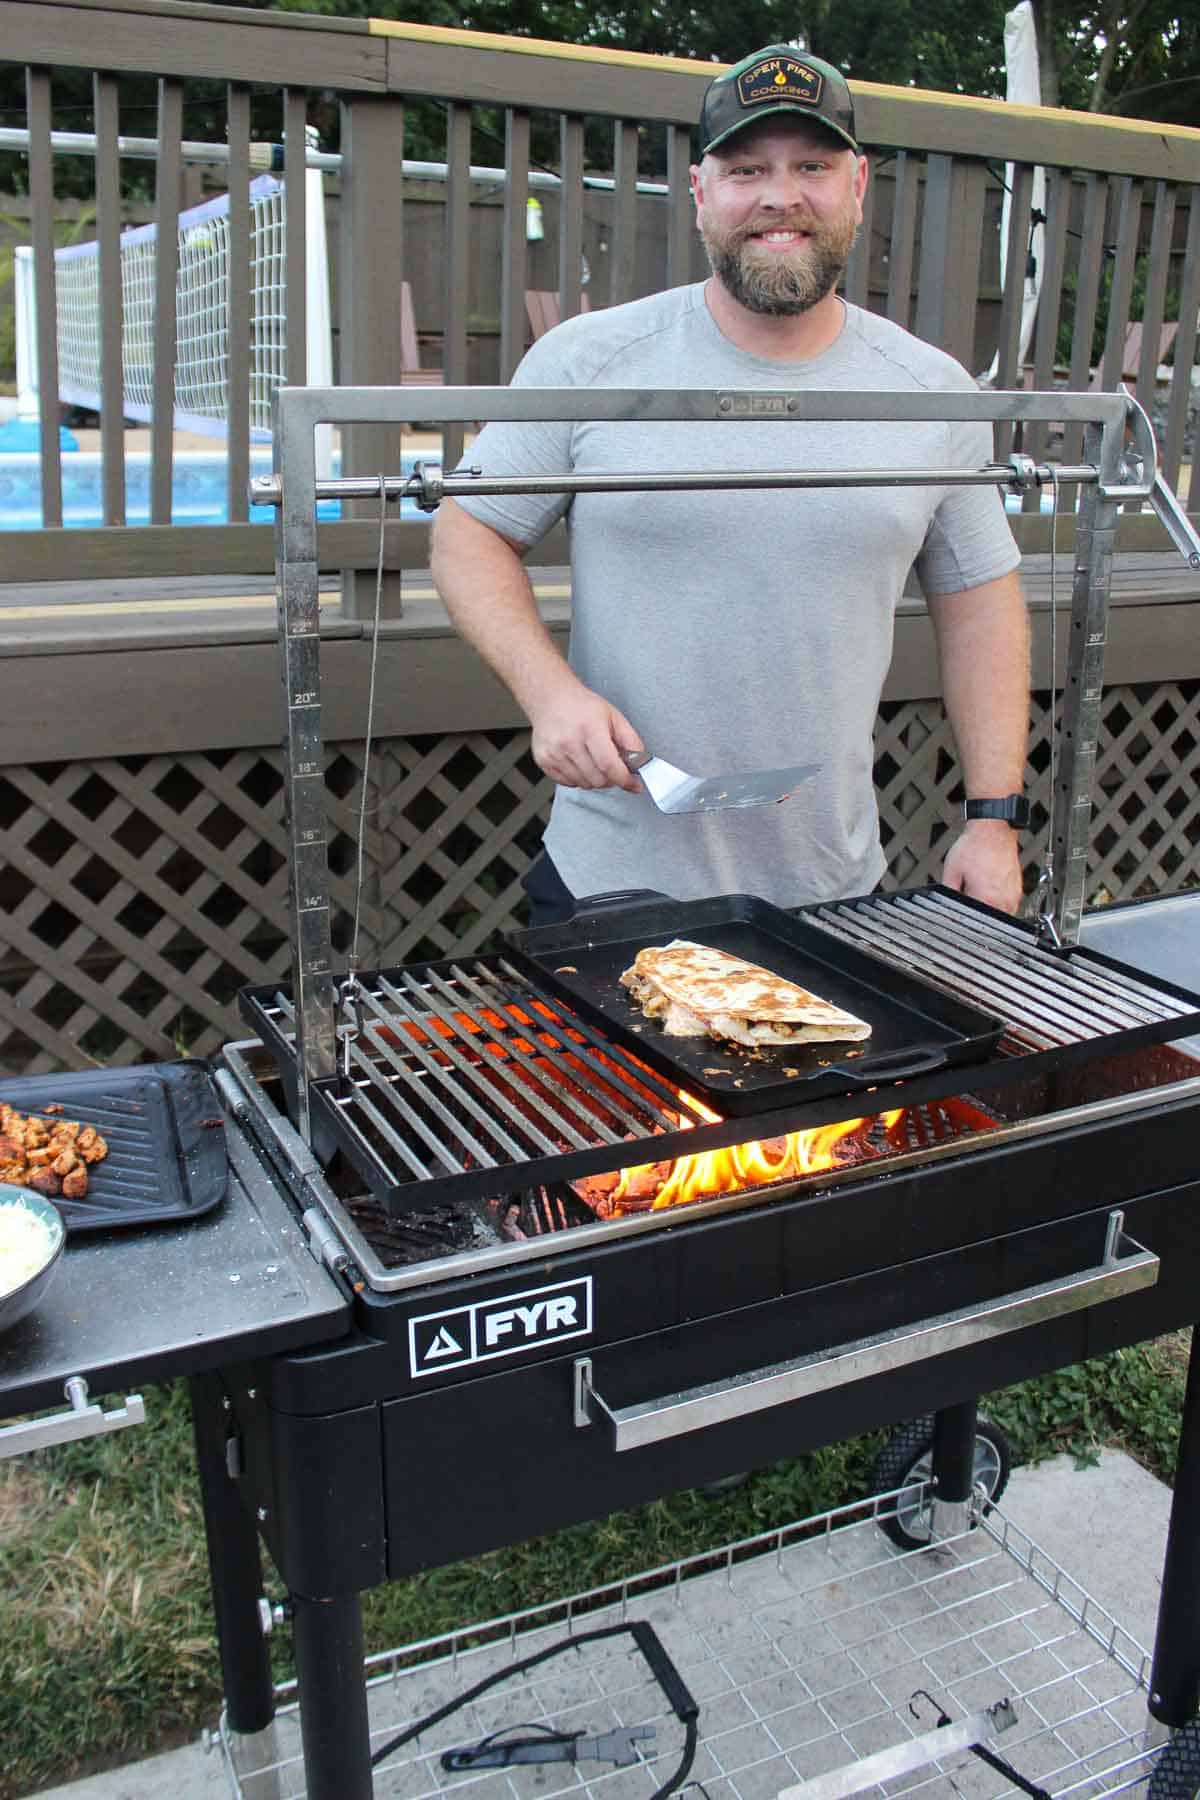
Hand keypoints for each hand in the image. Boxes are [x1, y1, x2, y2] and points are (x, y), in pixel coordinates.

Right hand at [528, 679, 642, 792]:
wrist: (551, 699)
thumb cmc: (582, 707)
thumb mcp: (614, 717)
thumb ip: (631, 741)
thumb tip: (642, 764)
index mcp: (589, 728)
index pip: (609, 765)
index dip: (624, 779)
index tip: (633, 784)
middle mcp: (569, 741)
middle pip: (598, 779)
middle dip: (611, 779)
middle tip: (612, 766)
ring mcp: (554, 753)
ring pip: (584, 784)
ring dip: (595, 779)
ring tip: (593, 760)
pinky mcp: (544, 761)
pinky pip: (569, 783)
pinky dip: (579, 778)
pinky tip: (579, 761)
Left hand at [941, 820, 1023, 913]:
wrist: (993, 831)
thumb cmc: (975, 846)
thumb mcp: (951, 870)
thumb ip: (948, 893)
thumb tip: (946, 906)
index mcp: (985, 898)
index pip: (973, 921)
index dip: (964, 916)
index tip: (961, 908)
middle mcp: (1002, 900)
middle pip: (987, 920)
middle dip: (977, 912)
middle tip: (970, 894)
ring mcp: (1012, 896)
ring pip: (999, 915)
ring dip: (989, 909)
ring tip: (981, 889)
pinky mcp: (1018, 890)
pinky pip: (1008, 906)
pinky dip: (999, 902)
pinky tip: (990, 888)